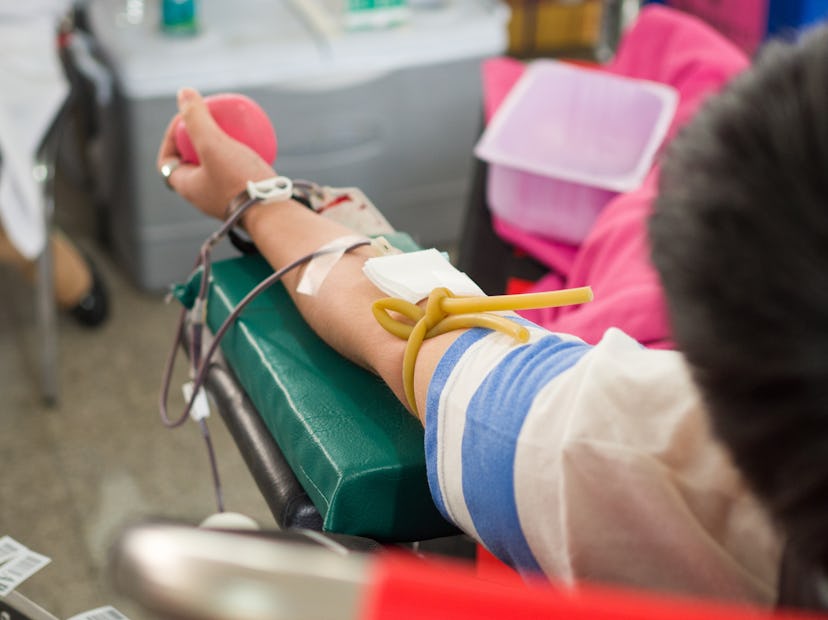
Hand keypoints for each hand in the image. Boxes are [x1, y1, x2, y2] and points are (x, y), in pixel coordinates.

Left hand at [157, 87, 276, 219]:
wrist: (274, 214)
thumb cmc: (240, 182)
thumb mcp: (213, 144)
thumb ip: (196, 118)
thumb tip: (184, 92)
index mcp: (188, 189)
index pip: (167, 161)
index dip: (170, 137)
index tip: (186, 119)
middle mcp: (204, 198)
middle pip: (192, 163)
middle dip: (198, 141)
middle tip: (211, 122)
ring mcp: (226, 200)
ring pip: (218, 169)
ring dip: (222, 149)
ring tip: (234, 130)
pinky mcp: (247, 200)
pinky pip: (240, 174)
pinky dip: (244, 158)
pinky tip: (259, 143)